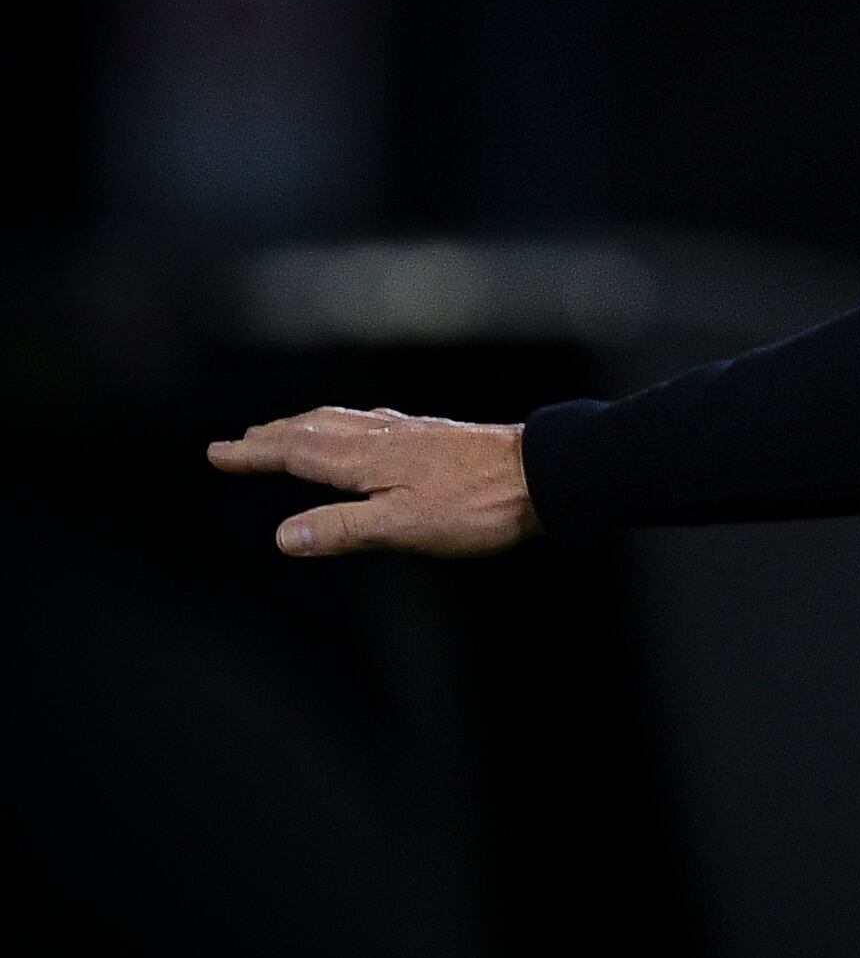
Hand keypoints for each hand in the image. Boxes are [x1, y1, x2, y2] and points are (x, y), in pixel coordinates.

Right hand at [206, 407, 539, 557]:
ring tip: (286, 430)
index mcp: (366, 459)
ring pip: (344, 422)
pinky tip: (363, 428)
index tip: (217, 452)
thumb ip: (343, 529)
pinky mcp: (437, 435)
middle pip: (314, 430)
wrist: (544, 473)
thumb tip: (283, 536)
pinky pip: (375, 422)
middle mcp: (382, 437)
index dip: (255, 454)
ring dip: (307, 426)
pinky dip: (348, 423)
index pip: (296, 453)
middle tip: (239, 441)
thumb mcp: (403, 527)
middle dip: (273, 436)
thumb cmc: (477, 505)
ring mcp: (411, 432)